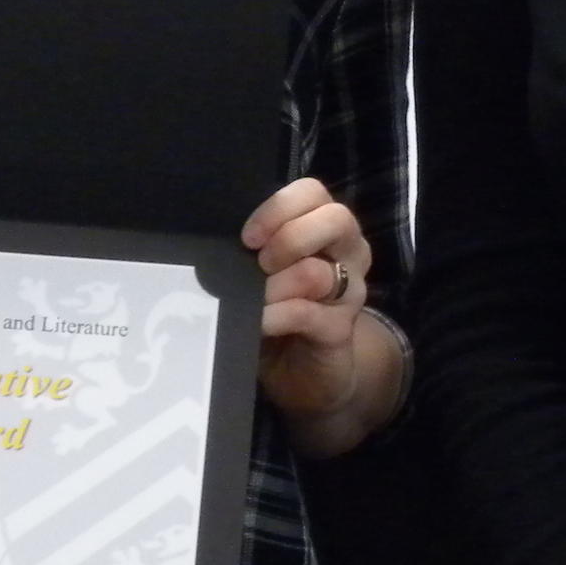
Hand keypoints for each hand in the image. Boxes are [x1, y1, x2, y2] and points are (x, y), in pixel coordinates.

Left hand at [242, 177, 371, 421]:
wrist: (307, 371)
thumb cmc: (280, 309)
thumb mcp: (264, 274)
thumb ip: (254, 252)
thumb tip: (215, 242)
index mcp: (328, 229)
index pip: (313, 193)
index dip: (278, 208)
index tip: (247, 236)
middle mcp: (349, 253)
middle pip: (335, 219)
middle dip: (289, 238)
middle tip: (260, 263)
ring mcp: (350, 292)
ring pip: (318, 271)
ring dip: (274, 286)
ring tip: (254, 299)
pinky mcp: (341, 329)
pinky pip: (308, 314)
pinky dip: (276, 316)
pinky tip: (259, 323)